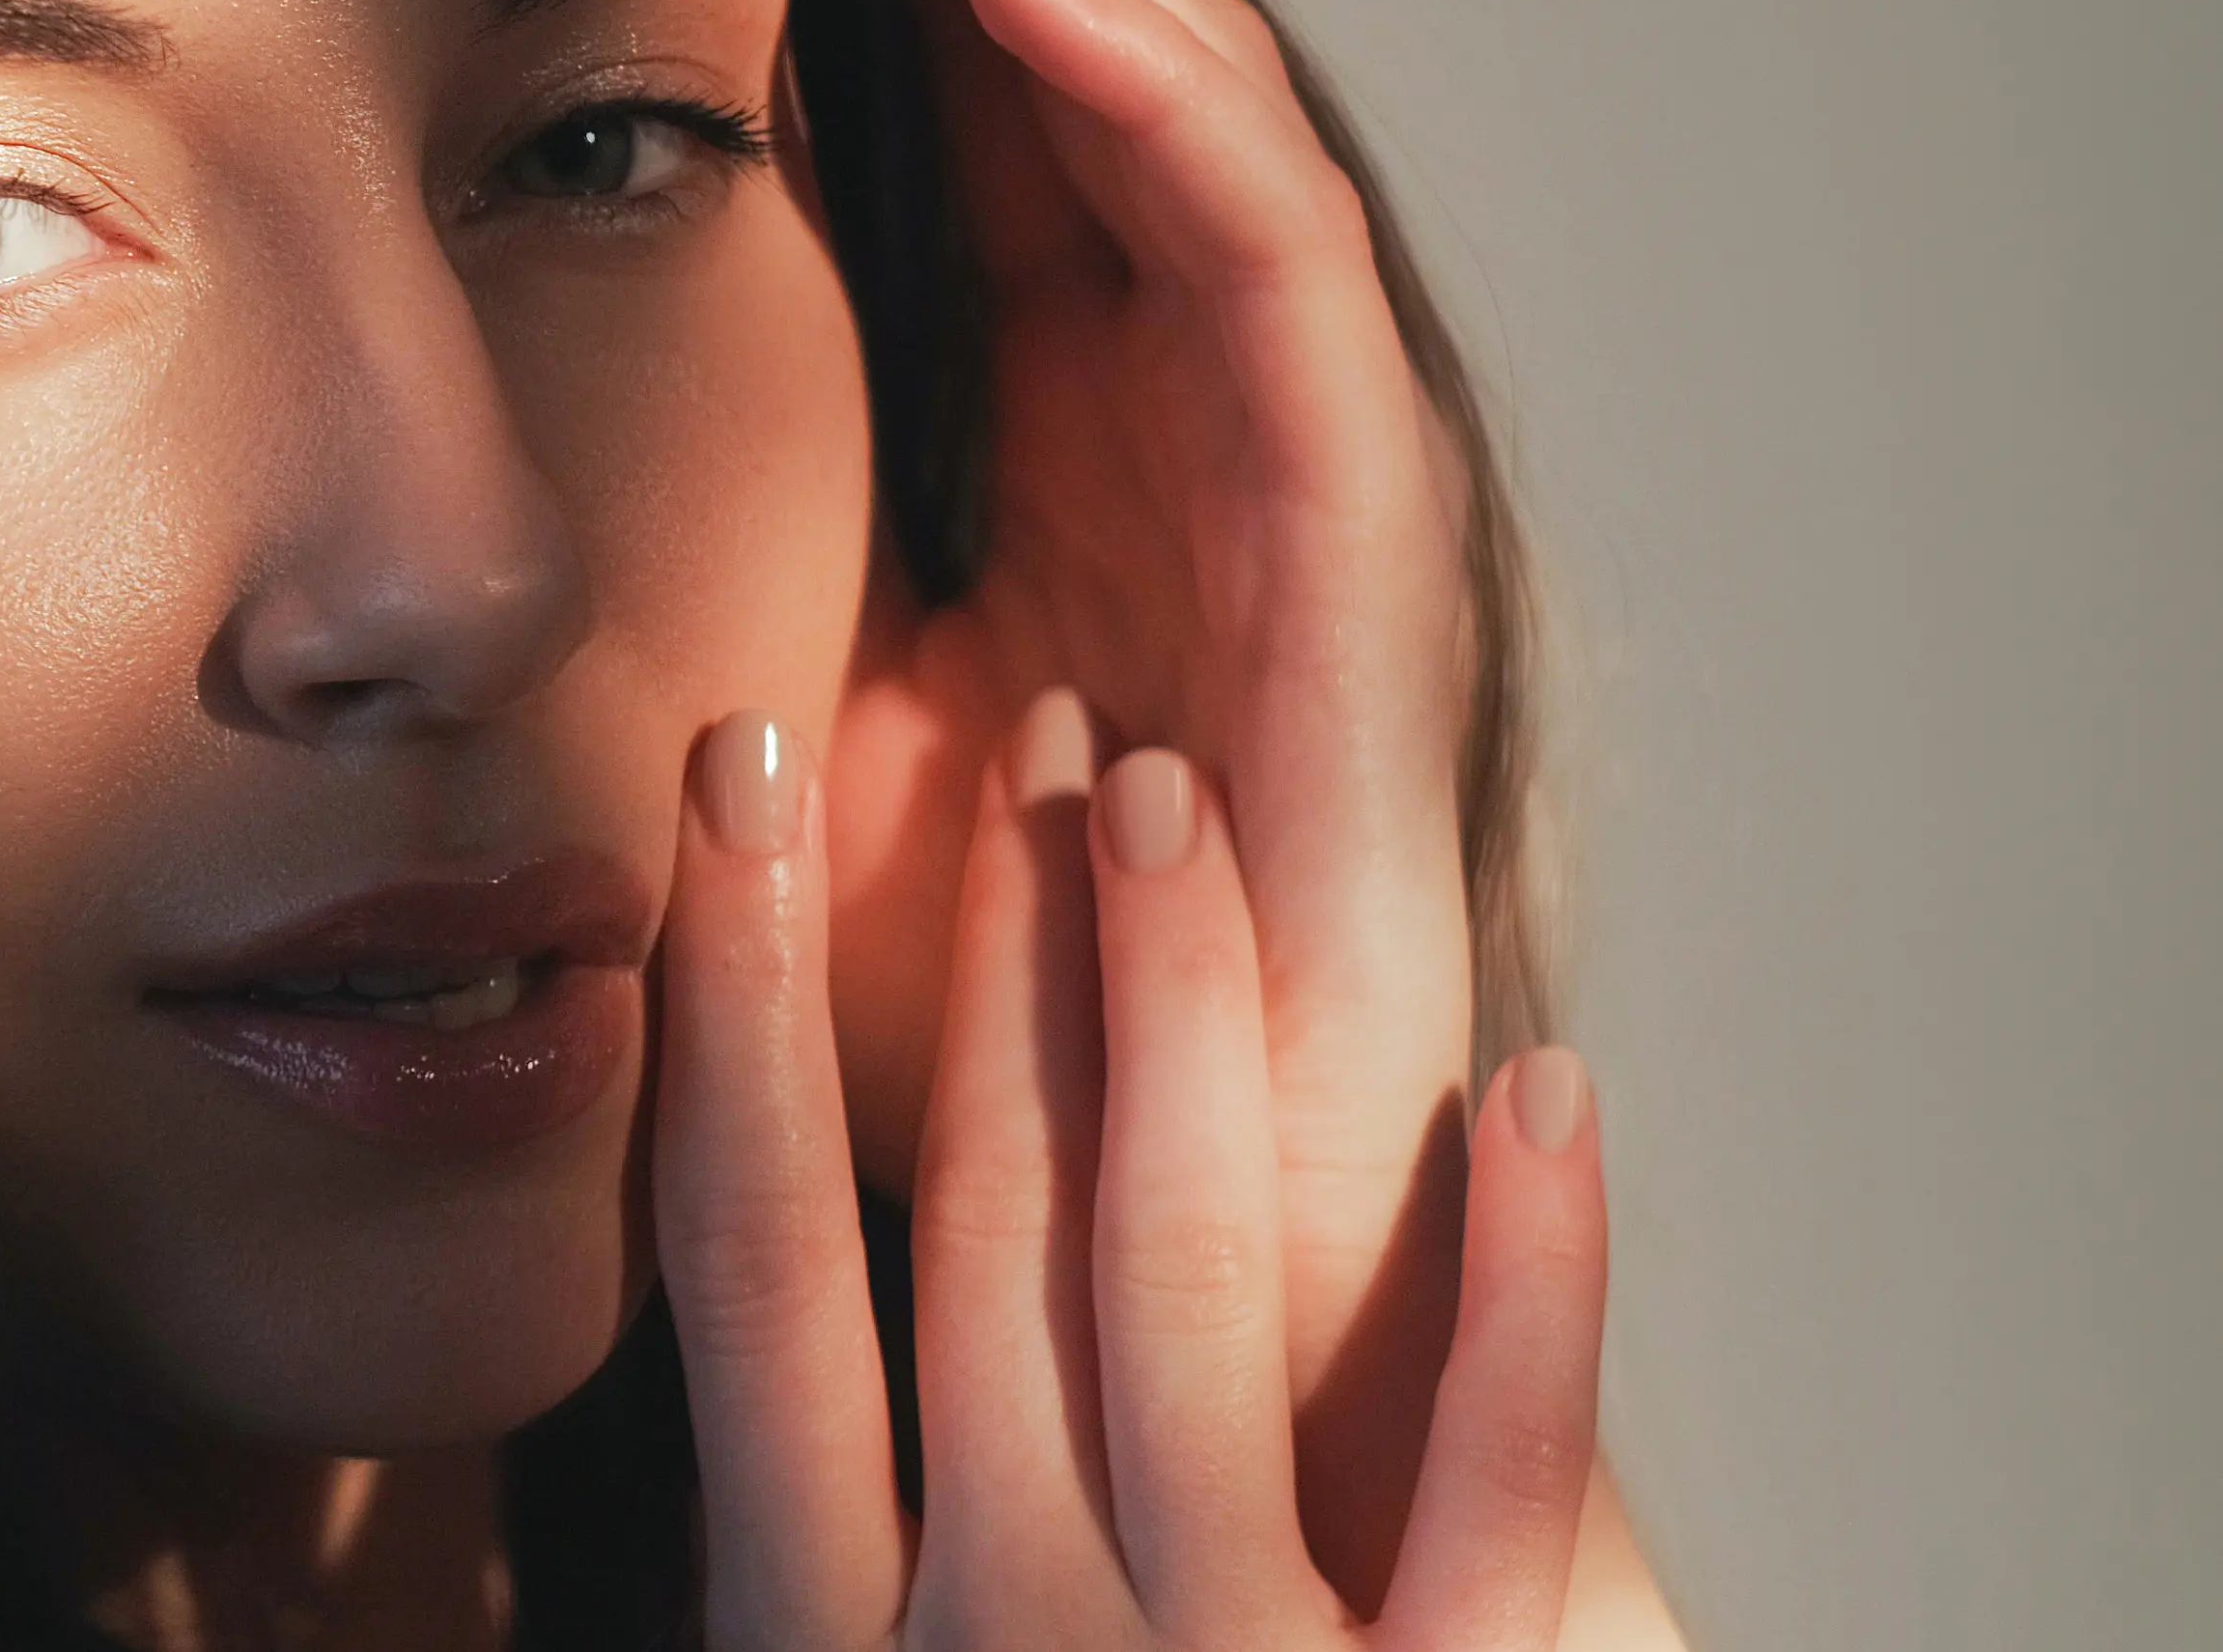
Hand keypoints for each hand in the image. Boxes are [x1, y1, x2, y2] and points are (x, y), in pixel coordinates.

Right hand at [653, 700, 1603, 1647]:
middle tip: (1036, 729)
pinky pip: (1507, 1478)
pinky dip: (1534, 1274)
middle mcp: (1013, 1640)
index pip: (758, 1258)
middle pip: (993, 1218)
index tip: (745, 762)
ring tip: (1184, 798)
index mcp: (814, 1647)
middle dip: (1000, 944)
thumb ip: (809, 1554)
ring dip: (1186, 1004)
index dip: (742, 994)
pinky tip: (1547, 1084)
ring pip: (1194, 1275)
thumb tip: (745, 1310)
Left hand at [731, 0, 1481, 1599]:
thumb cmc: (954, 1033)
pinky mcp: (1359, 533)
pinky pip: (1273, 252)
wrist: (1134, 1261)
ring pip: (1170, 94)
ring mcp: (1278, 452)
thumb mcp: (746, 760)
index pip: (949, 108)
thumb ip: (661, 592)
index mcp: (1041, 425)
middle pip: (1057, 50)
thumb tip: (433, 491)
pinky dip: (1150, 85)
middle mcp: (1168, 406)